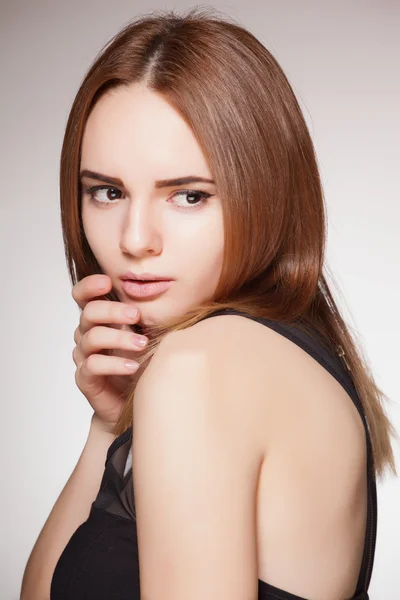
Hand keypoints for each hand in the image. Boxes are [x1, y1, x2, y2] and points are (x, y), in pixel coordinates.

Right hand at [71, 274, 147, 432]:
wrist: (138, 403)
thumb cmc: (145, 363)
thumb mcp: (150, 335)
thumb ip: (149, 315)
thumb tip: (170, 292)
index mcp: (100, 319)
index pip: (83, 296)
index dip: (90, 286)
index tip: (108, 282)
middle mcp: (88, 334)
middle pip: (89, 313)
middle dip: (113, 310)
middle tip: (136, 315)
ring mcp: (85, 356)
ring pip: (91, 337)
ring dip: (119, 338)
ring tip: (142, 345)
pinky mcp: (86, 378)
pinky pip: (92, 365)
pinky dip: (114, 364)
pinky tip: (133, 366)